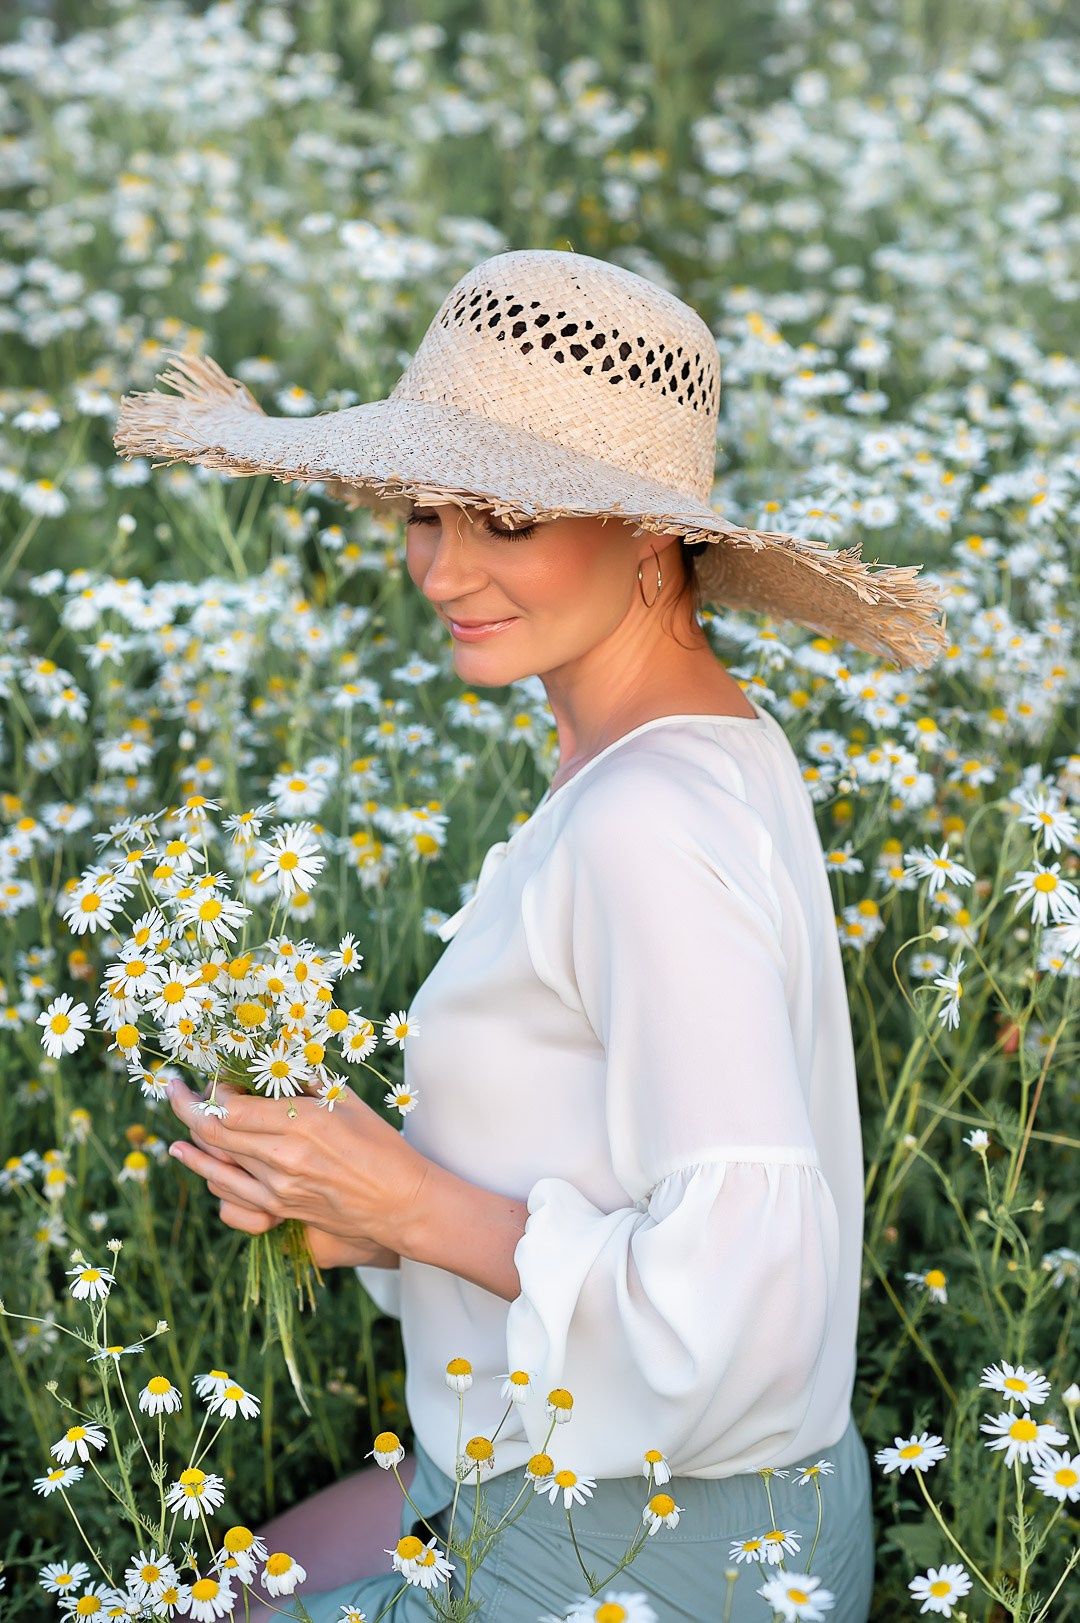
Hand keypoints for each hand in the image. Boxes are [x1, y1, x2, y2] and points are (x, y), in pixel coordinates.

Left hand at [165, 1078, 427, 1265]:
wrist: (400, 1203)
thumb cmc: (381, 1145)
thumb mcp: (346, 1101)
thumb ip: (304, 1082)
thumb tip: (271, 1062)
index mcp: (302, 1124)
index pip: (233, 1106)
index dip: (213, 1089)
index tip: (214, 1074)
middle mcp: (282, 1159)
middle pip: (212, 1132)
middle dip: (186, 1104)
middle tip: (173, 1086)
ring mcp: (276, 1189)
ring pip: (212, 1162)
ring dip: (188, 1136)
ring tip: (178, 1110)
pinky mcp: (277, 1210)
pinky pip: (226, 1192)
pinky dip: (204, 1170)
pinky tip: (188, 1154)